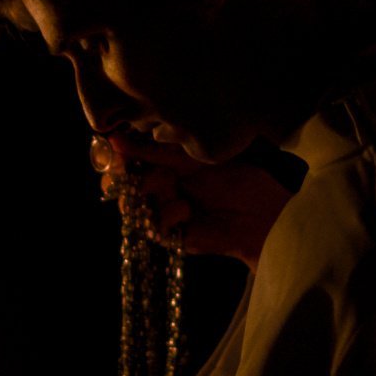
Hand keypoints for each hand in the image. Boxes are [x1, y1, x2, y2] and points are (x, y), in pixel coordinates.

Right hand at [105, 134, 293, 268]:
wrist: (263, 210)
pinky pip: (154, 227)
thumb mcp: (192, 158)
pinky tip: (186, 209)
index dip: (117, 158)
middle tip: (129, 168)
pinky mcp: (175, 238)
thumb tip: (115, 138)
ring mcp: (167, 215)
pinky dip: (166, 214)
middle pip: (124, 186)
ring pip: (134, 207)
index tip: (112, 148)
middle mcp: (162, 193)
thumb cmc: (237, 179)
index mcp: (165, 169)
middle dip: (125, 175)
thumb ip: (154, 151)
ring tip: (169, 183)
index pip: (128, 164)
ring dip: (148, 191)